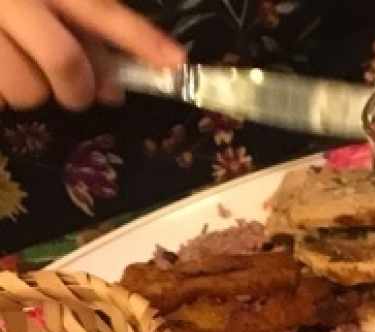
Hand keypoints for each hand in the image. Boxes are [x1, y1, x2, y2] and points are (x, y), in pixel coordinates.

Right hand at [0, 0, 184, 110]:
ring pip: (25, 89)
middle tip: (77, 91)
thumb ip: (76, 25)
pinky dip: (1, 96)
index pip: (95, 6)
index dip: (137, 36)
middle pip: (63, 60)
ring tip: (14, 69)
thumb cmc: (4, 4)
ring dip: (30, 93)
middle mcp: (7, 0)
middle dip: (78, 87)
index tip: (176, 62)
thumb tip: (113, 86)